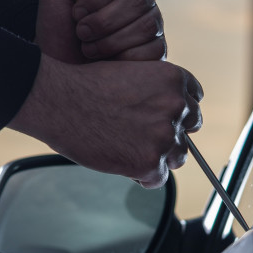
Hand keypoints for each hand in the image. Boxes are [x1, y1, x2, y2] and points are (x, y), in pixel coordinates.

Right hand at [7, 54, 202, 187]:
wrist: (58, 100)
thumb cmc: (85, 86)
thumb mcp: (131, 74)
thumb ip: (156, 93)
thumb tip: (168, 118)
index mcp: (174, 80)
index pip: (194, 101)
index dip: (177, 112)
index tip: (163, 118)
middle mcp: (176, 107)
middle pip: (189, 129)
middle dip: (170, 134)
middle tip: (143, 137)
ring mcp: (165, 136)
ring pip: (178, 156)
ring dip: (158, 157)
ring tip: (129, 149)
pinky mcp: (149, 162)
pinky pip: (158, 178)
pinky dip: (142, 176)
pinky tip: (122, 162)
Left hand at [37, 0, 164, 62]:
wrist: (59, 64)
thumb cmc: (58, 24)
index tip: (76, 12)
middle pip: (138, 0)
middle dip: (102, 21)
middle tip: (80, 32)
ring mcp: (154, 23)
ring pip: (147, 26)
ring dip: (109, 42)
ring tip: (89, 48)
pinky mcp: (157, 50)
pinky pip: (152, 51)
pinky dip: (123, 58)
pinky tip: (107, 61)